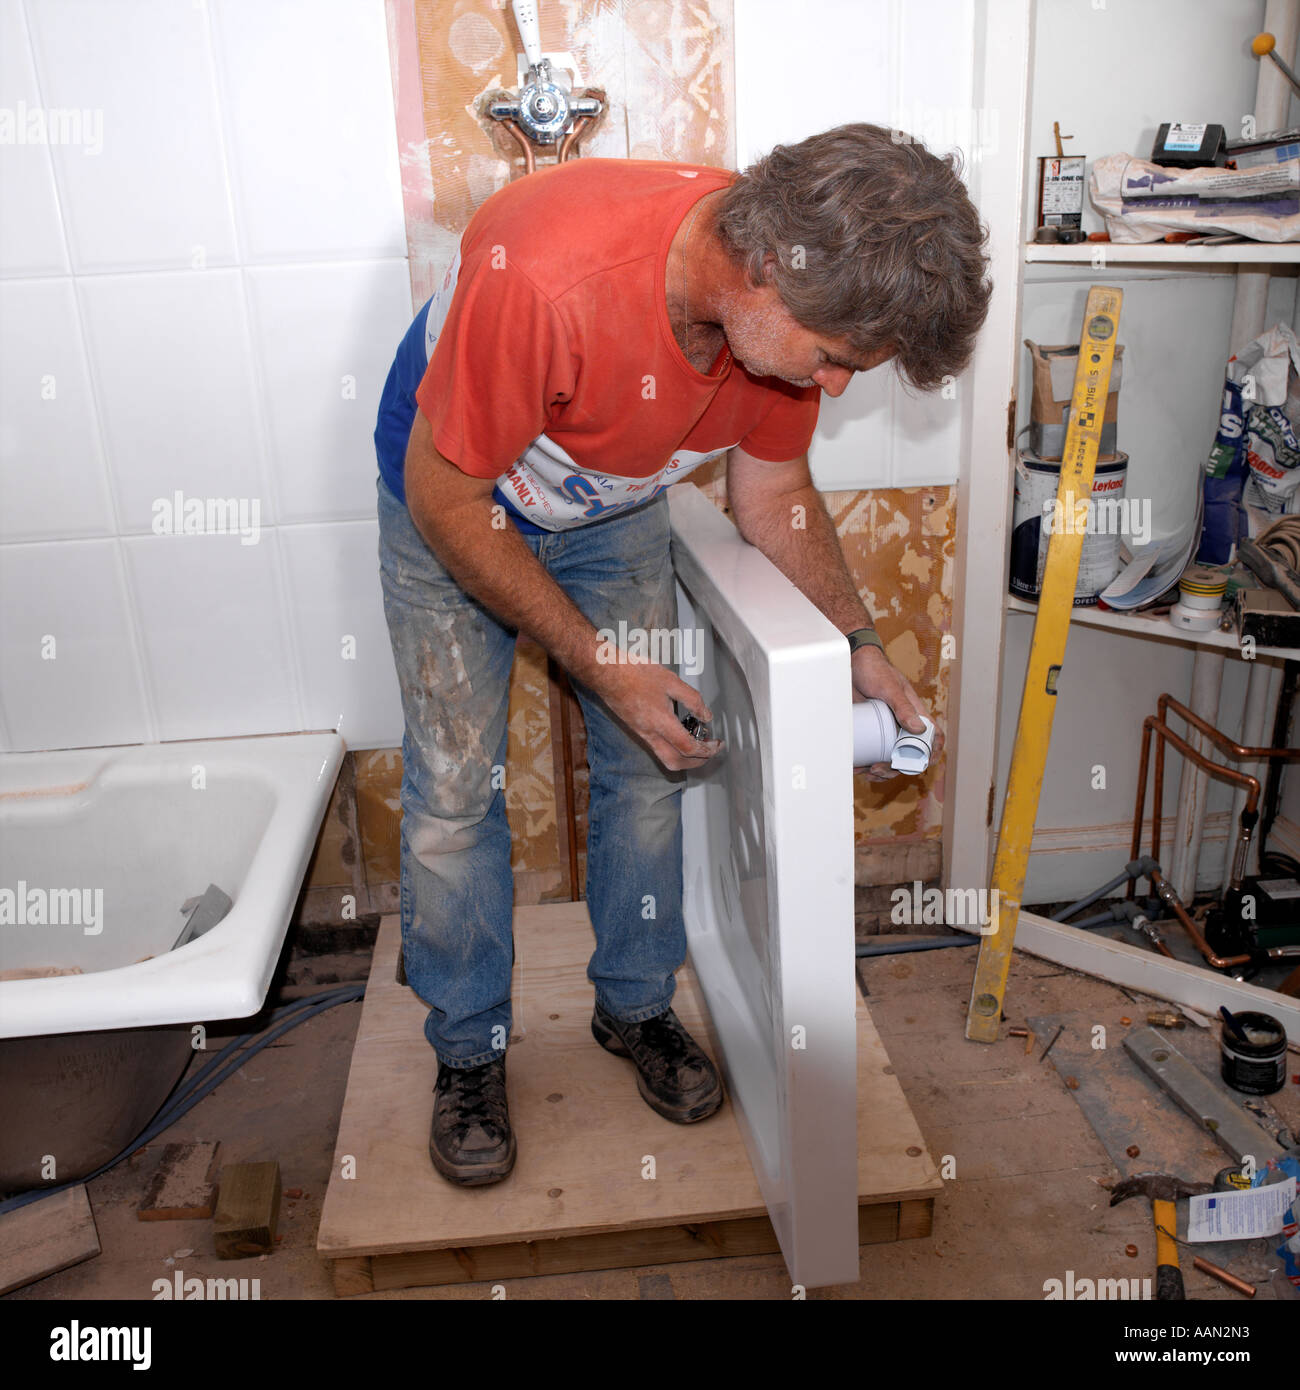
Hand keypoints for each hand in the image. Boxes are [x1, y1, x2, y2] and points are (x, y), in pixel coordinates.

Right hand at [591, 659, 723, 772]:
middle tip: (709, 751)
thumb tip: (706, 716)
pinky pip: (657, 748)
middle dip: (696, 763)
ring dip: (684, 757)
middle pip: (676, 763)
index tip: (716, 745)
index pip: (688, 748)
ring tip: (697, 742)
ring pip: (665, 758)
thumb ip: (693, 700)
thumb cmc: (635, 673)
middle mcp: (650, 734)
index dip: (706, 751)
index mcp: (661, 723)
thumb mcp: (671, 681)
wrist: (606, 673)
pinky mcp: (637, 730)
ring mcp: (642, 734)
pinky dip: (673, 748)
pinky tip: (679, 732)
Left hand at [851, 645, 943, 781]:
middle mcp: (902, 725)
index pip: (933, 737)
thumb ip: (903, 707)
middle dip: (896, 767)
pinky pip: (872, 753)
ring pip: (889, 758)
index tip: (922, 765)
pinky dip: (867, 764)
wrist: (851, 664)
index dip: (932, 753)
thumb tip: (918, 729)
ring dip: (881, 771)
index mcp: (915, 714)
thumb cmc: (875, 670)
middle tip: (878, 768)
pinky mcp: (870, 732)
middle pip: (908, 755)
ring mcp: (886, 730)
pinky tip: (858, 767)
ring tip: (867, 770)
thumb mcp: (889, 688)